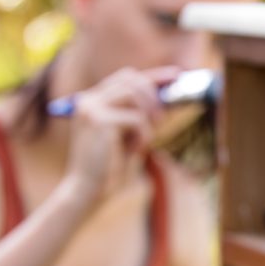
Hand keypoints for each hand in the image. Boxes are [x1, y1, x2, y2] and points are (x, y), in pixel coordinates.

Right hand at [63, 66, 179, 204]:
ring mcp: (92, 108)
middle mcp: (87, 100)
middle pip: (132, 80)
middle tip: (162, 119)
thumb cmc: (110, 165)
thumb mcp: (128, 134)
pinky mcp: (100, 121)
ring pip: (136, 96)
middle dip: (153, 96)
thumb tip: (168, 97)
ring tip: (142, 140)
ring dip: (148, 119)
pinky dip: (143, 136)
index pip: (125, 77)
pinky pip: (138, 120)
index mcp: (91, 101)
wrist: (88, 191)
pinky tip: (132, 151)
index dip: (153, 76)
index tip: (176, 75)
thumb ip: (141, 113)